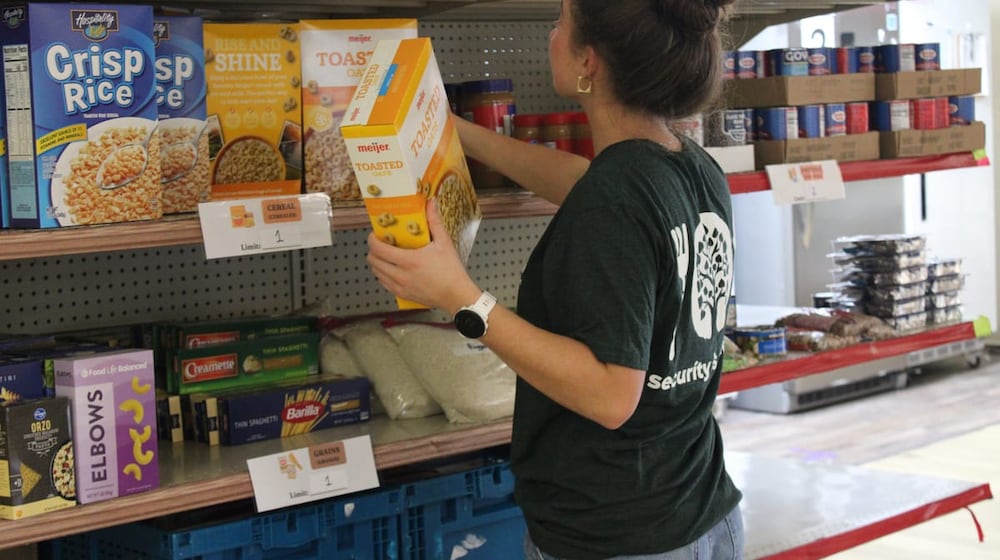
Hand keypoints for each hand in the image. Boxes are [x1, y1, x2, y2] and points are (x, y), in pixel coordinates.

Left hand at [367, 198, 480, 313]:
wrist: (456, 295)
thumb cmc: (452, 272)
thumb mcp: (444, 243)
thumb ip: (434, 222)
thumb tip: (431, 203)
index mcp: (409, 260)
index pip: (378, 249)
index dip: (372, 240)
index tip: (375, 234)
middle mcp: (401, 274)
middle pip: (373, 260)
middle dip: (373, 250)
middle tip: (381, 243)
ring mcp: (400, 286)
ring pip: (376, 272)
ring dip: (377, 262)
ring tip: (386, 256)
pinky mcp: (402, 294)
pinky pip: (383, 283)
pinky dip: (383, 275)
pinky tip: (391, 269)